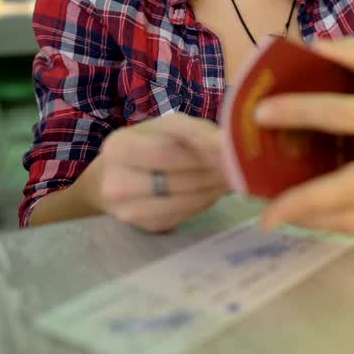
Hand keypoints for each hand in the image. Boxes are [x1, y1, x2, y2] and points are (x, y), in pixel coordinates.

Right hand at [80, 112, 230, 232]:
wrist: (119, 174)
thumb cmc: (149, 142)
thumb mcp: (169, 126)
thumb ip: (196, 133)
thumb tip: (226, 146)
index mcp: (119, 148)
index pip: (166, 154)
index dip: (201, 154)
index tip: (228, 152)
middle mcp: (117, 184)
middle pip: (176, 181)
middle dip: (212, 173)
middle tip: (236, 165)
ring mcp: (129, 211)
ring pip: (183, 202)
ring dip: (212, 190)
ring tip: (227, 176)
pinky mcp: (146, 227)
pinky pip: (184, 215)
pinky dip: (203, 202)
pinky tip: (210, 190)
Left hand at [253, 37, 353, 234]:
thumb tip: (312, 44)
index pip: (344, 113)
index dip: (301, 111)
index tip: (260, 114)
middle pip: (350, 186)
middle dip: (304, 199)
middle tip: (264, 211)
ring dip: (311, 219)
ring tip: (273, 215)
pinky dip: (326, 222)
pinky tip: (299, 214)